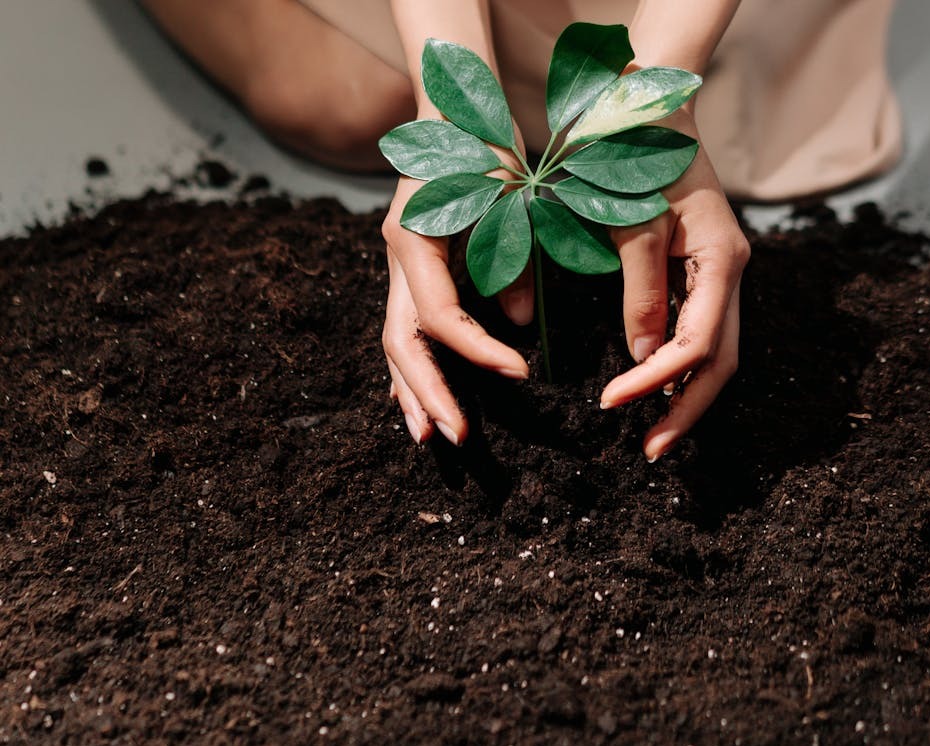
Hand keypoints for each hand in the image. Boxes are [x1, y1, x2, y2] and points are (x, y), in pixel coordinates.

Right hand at [381, 123, 533, 445]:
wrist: (452, 111)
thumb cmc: (484, 146)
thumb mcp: (508, 199)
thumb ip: (512, 258)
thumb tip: (521, 321)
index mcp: (413, 239)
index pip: (440, 317)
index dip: (479, 352)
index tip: (521, 373)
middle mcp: (396, 257)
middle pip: (403, 342)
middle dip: (429, 393)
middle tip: (457, 437)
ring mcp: (397, 266)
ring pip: (395, 342)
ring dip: (412, 391)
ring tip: (429, 436)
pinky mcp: (409, 271)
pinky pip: (405, 328)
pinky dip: (413, 366)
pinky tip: (419, 400)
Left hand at [599, 114, 749, 461]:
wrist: (652, 109)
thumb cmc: (639, 156)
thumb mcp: (634, 222)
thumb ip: (640, 290)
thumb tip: (641, 358)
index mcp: (723, 259)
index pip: (698, 343)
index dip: (656, 381)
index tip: (611, 402)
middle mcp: (732, 272)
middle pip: (721, 361)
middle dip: (686, 409)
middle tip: (650, 450)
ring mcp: (721, 273)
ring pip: (716, 351)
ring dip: (685, 394)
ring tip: (653, 431)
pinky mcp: (703, 272)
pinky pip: (700, 331)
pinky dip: (678, 366)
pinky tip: (654, 387)